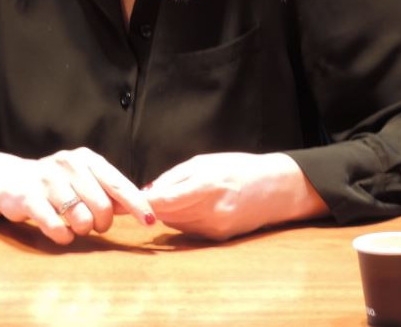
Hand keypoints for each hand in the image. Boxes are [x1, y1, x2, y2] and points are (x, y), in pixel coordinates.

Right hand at [0, 148, 155, 244]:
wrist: (9, 179)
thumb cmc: (56, 183)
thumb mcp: (83, 179)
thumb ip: (109, 192)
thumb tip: (145, 208)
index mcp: (86, 159)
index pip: (118, 183)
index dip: (136, 205)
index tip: (150, 222)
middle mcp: (68, 164)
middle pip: (102, 207)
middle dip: (102, 224)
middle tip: (92, 224)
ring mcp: (47, 179)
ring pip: (81, 219)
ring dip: (81, 230)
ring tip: (72, 224)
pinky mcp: (28, 198)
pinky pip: (56, 228)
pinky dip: (63, 237)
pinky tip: (60, 232)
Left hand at [144, 152, 327, 240]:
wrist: (276, 190)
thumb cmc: (239, 168)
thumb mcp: (204, 162)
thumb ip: (174, 177)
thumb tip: (147, 192)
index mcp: (207, 185)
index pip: (164, 200)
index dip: (141, 202)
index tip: (124, 200)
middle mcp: (211, 210)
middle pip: (165, 214)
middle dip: (153, 205)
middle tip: (145, 195)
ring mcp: (215, 228)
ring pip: (174, 223)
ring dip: (169, 212)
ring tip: (181, 195)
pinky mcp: (219, 239)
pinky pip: (188, 230)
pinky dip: (184, 219)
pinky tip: (195, 207)